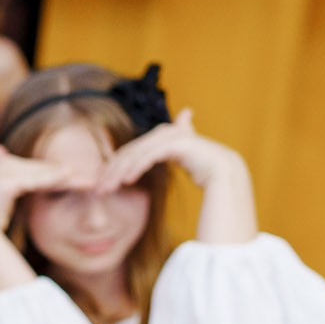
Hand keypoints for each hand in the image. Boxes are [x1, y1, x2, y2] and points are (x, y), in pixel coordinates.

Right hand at [0, 146, 88, 233]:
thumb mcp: (12, 200)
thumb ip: (26, 189)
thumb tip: (38, 184)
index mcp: (5, 166)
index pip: (40, 171)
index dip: (60, 175)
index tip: (81, 178)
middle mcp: (4, 165)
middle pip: (44, 171)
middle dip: (70, 177)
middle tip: (94, 180)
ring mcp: (4, 172)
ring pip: (43, 175)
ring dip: (68, 178)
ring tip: (90, 182)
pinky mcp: (5, 182)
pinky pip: (34, 182)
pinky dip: (52, 180)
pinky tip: (68, 175)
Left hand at [95, 109, 243, 190]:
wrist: (226, 171)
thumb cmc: (202, 169)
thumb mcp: (179, 159)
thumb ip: (165, 151)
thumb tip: (164, 138)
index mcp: (160, 137)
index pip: (130, 152)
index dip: (114, 167)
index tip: (102, 185)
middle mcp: (164, 133)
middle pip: (129, 152)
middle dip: (112, 172)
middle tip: (98, 190)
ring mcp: (171, 137)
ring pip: (137, 154)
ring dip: (120, 172)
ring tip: (107, 189)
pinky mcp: (178, 144)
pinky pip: (151, 156)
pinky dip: (137, 167)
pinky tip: (127, 181)